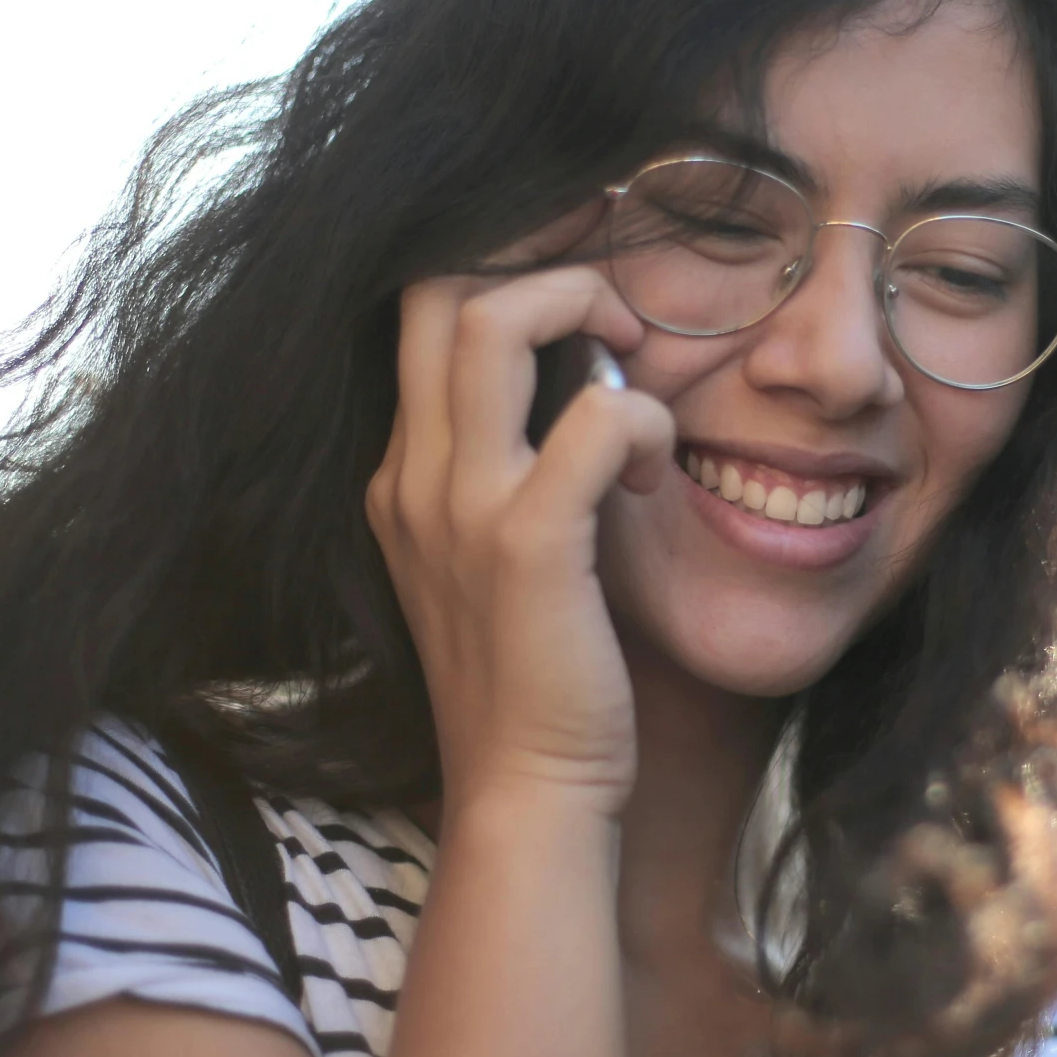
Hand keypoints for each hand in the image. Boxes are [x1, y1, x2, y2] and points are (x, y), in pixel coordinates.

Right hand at [367, 212, 673, 818]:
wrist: (525, 794)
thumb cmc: (537, 680)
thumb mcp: (499, 561)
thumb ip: (521, 476)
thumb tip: (595, 393)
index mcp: (404, 477)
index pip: (421, 312)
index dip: (506, 272)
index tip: (587, 292)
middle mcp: (414, 477)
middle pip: (434, 288)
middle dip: (538, 261)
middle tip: (615, 307)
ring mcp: (462, 509)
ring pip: (490, 323)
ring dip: (581, 310)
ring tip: (634, 365)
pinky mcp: (527, 546)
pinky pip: (591, 420)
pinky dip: (639, 419)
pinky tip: (653, 470)